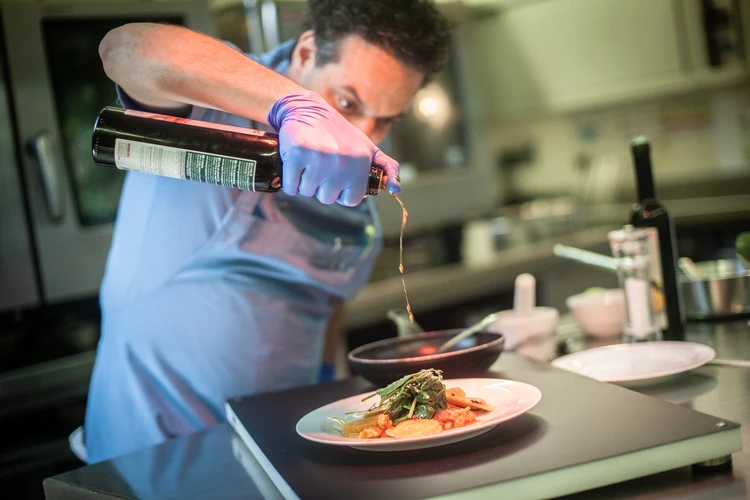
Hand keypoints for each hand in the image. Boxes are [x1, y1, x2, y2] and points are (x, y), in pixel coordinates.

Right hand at [267, 90, 399, 205]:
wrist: (308, 109)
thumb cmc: (339, 134)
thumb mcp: (368, 147)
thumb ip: (387, 167)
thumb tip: (396, 190)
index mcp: (361, 161)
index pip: (350, 200)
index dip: (340, 191)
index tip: (336, 178)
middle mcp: (342, 160)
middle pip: (327, 198)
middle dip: (321, 186)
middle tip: (319, 167)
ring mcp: (319, 157)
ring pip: (308, 192)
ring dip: (304, 182)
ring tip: (308, 163)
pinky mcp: (298, 153)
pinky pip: (291, 186)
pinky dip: (290, 180)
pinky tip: (295, 164)